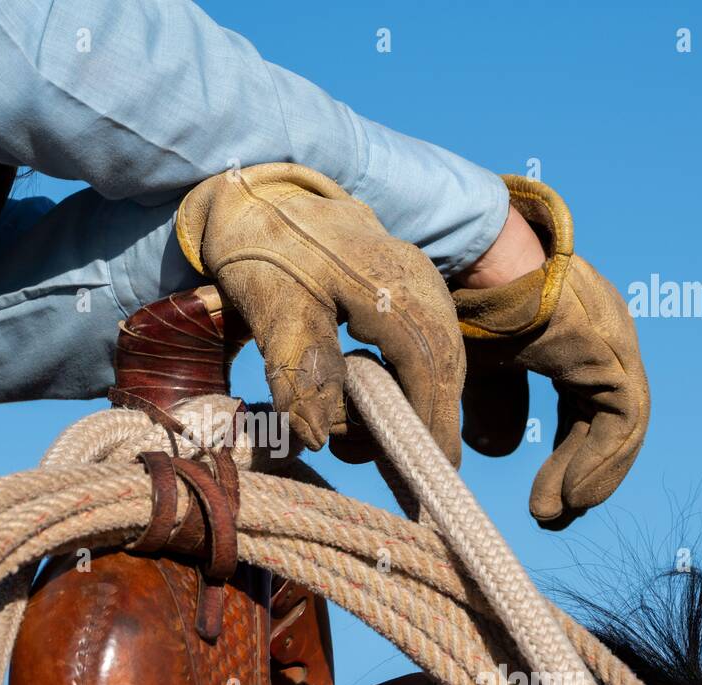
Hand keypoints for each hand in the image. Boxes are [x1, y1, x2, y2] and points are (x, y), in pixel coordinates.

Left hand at [175, 163, 465, 464]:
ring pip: (436, 358)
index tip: (430, 473)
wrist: (258, 195)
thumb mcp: (272, 306)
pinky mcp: (410, 289)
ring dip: (412, 403)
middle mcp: (420, 281)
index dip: (433, 424)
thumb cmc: (262, 248)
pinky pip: (422, 346)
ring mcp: (420, 282)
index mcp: (393, 283)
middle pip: (443, 367)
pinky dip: (406, 382)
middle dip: (426, 422)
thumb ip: (298, 369)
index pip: (430, 366)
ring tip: (372, 439)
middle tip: (401, 469)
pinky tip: (376, 404)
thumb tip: (317, 438)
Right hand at [453, 176, 649, 528]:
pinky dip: (602, 462)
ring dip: (592, 475)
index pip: (584, 406)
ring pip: (620, 423)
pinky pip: (624, 419)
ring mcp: (610, 340)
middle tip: (554, 516)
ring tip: (560, 514)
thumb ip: (493, 408)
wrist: (466, 256)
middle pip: (602, 418)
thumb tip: (496, 452)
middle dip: (578, 471)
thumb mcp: (474, 369)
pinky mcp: (609, 351)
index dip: (565, 455)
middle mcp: (601, 335)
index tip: (541, 501)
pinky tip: (575, 495)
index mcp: (573, 335)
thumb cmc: (461, 300)